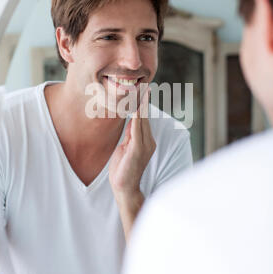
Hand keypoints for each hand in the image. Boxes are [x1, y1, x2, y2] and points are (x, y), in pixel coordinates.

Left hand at [109, 87, 155, 204]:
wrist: (124, 189)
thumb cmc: (123, 170)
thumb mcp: (125, 148)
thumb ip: (130, 135)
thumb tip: (132, 121)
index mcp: (146, 141)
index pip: (144, 119)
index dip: (143, 105)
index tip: (143, 90)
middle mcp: (149, 141)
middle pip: (145, 117)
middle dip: (144, 101)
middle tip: (144, 84)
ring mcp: (145, 145)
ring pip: (143, 121)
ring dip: (142, 105)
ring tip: (142, 90)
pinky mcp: (138, 149)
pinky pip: (137, 129)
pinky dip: (138, 117)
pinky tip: (136, 107)